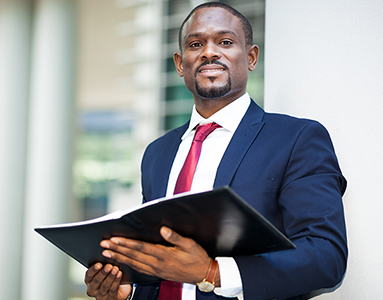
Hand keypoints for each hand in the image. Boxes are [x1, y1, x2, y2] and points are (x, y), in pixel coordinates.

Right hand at [84, 263, 131, 299]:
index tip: (99, 263)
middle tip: (109, 265)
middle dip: (103, 272)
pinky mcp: (109, 299)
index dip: (93, 269)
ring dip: (110, 277)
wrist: (120, 289)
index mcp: (89, 280)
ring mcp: (100, 295)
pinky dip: (116, 281)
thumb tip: (107, 253)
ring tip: (116, 269)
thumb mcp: (105, 270)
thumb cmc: (110, 277)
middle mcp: (92, 289)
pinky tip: (119, 274)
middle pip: (96, 281)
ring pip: (104, 286)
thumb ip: (103, 264)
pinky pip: (112, 290)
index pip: (88, 275)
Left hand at [100, 226, 217, 284]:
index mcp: (164, 255)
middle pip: (133, 256)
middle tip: (103, 245)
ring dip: (119, 258)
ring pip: (133, 264)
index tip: (113, 239)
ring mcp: (156, 270)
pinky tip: (122, 263)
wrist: (203, 274)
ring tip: (106, 254)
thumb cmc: (197, 257)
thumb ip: (175, 237)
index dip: (125, 243)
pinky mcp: (157, 273)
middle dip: (117, 250)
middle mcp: (157, 264)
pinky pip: (139, 270)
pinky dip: (128, 266)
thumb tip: (163, 229)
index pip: (140, 248)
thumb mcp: (190, 244)